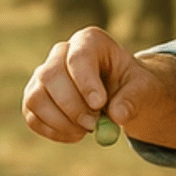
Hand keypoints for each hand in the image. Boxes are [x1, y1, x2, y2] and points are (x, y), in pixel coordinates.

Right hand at [22, 25, 160, 142]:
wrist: (121, 95)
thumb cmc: (132, 86)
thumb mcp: (143, 90)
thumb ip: (133, 100)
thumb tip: (117, 115)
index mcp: (89, 41)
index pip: (78, 56)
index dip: (85, 81)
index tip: (99, 104)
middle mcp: (61, 53)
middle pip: (50, 75)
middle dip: (71, 106)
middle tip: (93, 126)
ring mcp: (43, 75)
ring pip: (36, 97)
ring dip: (61, 121)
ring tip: (88, 129)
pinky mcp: (35, 98)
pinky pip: (32, 117)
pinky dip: (54, 132)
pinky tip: (76, 134)